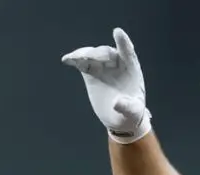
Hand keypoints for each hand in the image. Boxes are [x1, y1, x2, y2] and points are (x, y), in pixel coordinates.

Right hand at [62, 28, 151, 142]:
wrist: (120, 118)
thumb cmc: (131, 113)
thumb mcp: (133, 112)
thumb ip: (128, 107)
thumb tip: (117, 103)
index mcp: (131, 69)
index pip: (128, 52)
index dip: (123, 42)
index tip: (117, 32)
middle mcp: (117, 64)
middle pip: (107, 52)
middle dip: (98, 53)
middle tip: (87, 57)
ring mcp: (103, 67)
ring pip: (92, 55)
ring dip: (84, 54)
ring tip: (75, 58)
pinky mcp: (91, 73)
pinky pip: (82, 62)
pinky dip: (74, 59)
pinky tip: (66, 60)